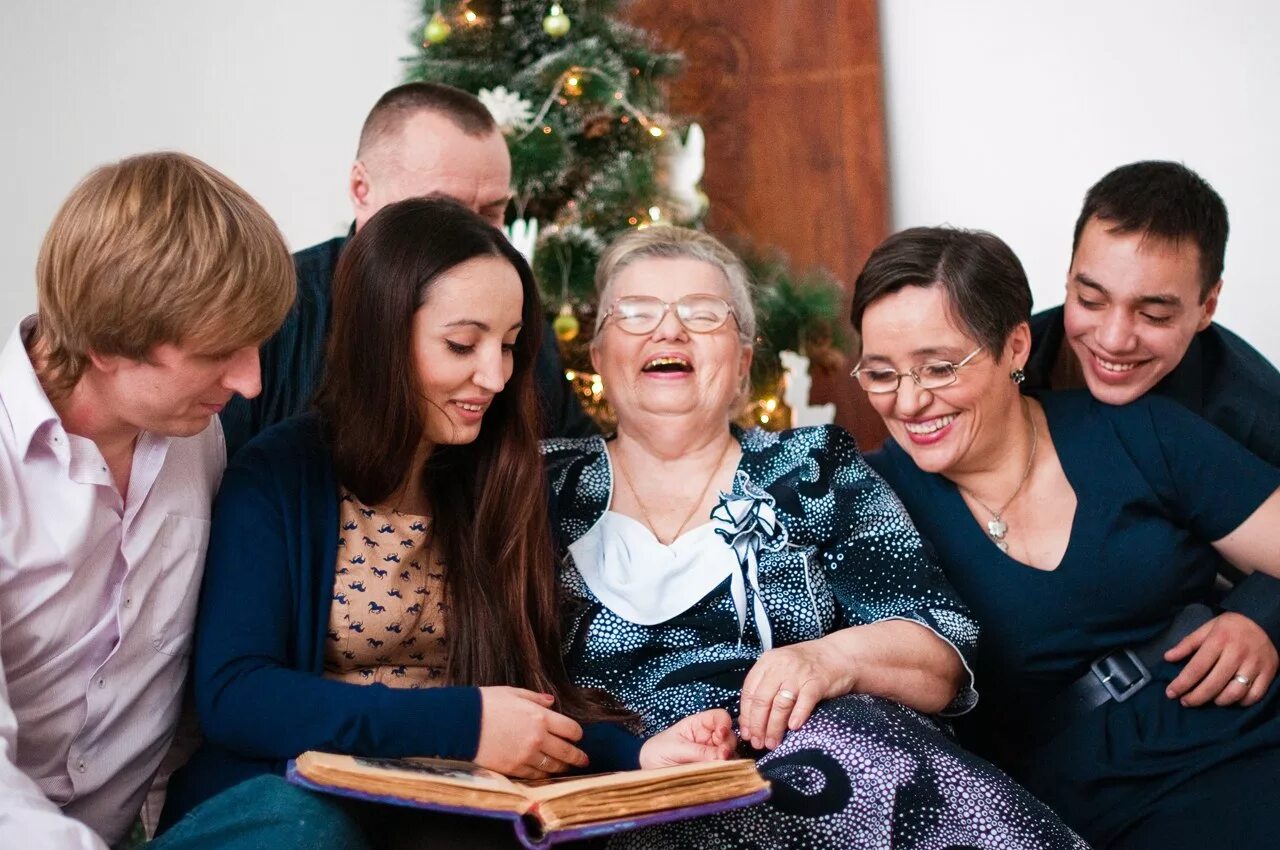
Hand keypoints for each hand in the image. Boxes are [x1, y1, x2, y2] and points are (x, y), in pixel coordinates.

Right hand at [473, 687, 588, 777]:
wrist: (462, 723)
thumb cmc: (485, 704)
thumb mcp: (512, 693)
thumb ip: (535, 698)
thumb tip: (551, 701)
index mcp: (540, 716)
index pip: (570, 729)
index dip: (577, 734)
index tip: (578, 736)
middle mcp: (538, 738)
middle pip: (566, 751)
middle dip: (578, 757)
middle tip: (584, 760)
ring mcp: (526, 755)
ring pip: (553, 766)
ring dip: (562, 767)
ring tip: (566, 768)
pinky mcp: (514, 768)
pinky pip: (535, 775)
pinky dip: (543, 775)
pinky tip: (545, 773)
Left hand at [639, 709, 736, 768]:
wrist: (648, 773)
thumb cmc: (657, 752)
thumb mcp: (675, 748)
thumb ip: (698, 751)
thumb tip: (722, 757)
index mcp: (698, 725)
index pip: (719, 718)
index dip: (724, 723)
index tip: (721, 734)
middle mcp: (708, 739)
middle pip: (729, 736)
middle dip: (728, 744)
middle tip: (722, 755)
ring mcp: (711, 755)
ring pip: (731, 754)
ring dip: (729, 759)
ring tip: (720, 766)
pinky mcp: (712, 771)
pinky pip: (726, 770)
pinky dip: (727, 772)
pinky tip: (721, 774)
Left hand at [738, 639, 848, 750]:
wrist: (839, 655)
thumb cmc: (808, 664)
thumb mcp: (781, 667)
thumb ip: (765, 685)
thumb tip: (749, 717)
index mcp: (767, 662)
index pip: (749, 692)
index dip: (746, 716)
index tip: (746, 733)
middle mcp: (780, 666)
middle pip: (762, 701)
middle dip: (757, 726)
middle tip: (757, 743)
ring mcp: (799, 674)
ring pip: (780, 705)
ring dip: (774, 728)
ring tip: (772, 743)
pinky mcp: (817, 682)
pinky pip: (804, 702)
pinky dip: (797, 716)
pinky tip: (793, 728)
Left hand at [1164, 612, 1277, 706]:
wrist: (1265, 621)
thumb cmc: (1230, 627)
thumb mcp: (1207, 628)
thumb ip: (1187, 644)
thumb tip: (1167, 658)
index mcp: (1219, 640)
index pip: (1197, 668)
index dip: (1182, 683)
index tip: (1171, 693)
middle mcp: (1237, 654)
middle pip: (1214, 684)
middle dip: (1197, 697)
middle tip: (1186, 702)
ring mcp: (1255, 664)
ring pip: (1235, 693)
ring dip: (1219, 701)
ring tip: (1209, 700)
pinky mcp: (1269, 673)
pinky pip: (1255, 695)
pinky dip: (1241, 702)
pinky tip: (1231, 700)